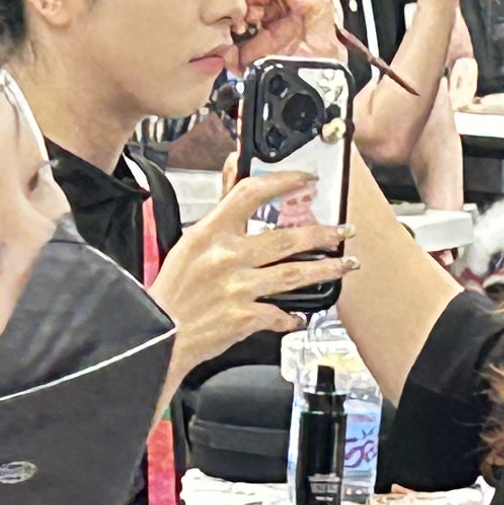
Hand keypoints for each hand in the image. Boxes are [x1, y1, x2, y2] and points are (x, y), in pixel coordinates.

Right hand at [154, 166, 348, 369]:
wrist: (158, 337)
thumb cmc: (173, 290)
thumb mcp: (190, 242)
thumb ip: (221, 208)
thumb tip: (234, 167)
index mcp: (209, 233)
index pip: (250, 194)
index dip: (283, 182)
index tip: (305, 180)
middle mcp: (226, 258)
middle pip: (285, 239)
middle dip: (322, 233)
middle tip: (343, 230)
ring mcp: (238, 289)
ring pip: (293, 275)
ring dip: (325, 269)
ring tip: (345, 265)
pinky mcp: (244, 318)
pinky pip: (279, 314)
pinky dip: (292, 317)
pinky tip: (300, 316)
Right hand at [230, 0, 345, 69]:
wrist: (310, 110)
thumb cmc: (327, 79)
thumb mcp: (328, 45)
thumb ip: (317, 13)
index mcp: (311, 12)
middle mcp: (290, 17)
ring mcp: (271, 30)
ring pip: (253, 5)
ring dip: (246, 6)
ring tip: (247, 18)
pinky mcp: (253, 48)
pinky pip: (238, 32)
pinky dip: (232, 29)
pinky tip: (237, 32)